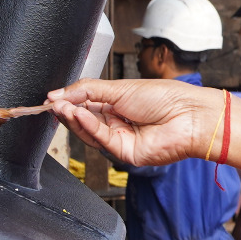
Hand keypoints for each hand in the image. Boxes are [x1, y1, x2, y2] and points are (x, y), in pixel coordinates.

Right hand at [44, 78, 216, 165]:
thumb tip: (57, 94)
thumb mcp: (120, 87)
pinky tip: (79, 114)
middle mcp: (116, 122)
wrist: (189, 114)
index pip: (84, 104)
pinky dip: (87, 126)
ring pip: (88, 132)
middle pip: (83, 119)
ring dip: (74, 119)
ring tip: (63, 107)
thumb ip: (86, 90)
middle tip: (54, 103)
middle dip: (67, 110)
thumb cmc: (165, 97)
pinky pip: (100, 139)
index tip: (51, 97)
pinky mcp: (124, 152)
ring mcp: (120, 138)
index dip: (68, 101)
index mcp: (116, 103)